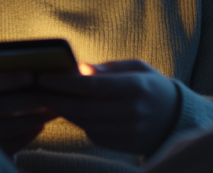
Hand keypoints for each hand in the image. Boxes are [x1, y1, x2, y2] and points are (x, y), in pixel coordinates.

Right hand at [0, 72, 58, 155]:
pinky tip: (41, 127)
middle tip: (49, 96)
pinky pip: (10, 144)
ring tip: (52, 112)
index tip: (32, 76)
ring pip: (7, 127)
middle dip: (28, 101)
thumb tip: (40, 72)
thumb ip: (13, 81)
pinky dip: (28, 136)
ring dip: (33, 119)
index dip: (9, 79)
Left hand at [36, 60, 178, 154]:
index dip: (64, 82)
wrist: (176, 117)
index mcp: (136, 86)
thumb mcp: (136, 67)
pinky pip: (94, 136)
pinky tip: (71, 113)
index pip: (91, 85)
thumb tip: (78, 68)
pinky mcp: (125, 146)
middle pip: (84, 108)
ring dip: (64, 113)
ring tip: (48, 100)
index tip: (43, 76)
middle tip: (35, 90)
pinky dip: (80, 124)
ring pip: (85, 124)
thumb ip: (108, 68)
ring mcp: (129, 132)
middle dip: (55, 99)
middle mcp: (133, 111)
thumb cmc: (151, 85)